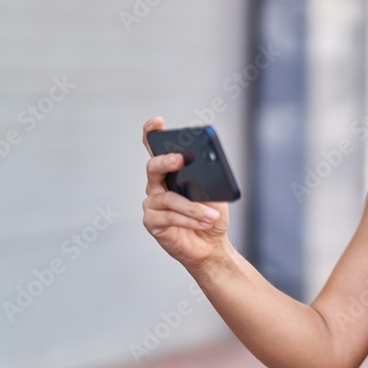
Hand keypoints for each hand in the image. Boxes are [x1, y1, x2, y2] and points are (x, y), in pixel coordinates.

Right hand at [141, 116, 230, 269]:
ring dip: (193, 208)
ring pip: (169, 198)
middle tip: (182, 159)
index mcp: (171, 173)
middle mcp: (157, 185)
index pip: (155, 149)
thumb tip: (204, 174)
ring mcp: (152, 203)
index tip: (157, 121)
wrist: (211, 245)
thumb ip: (207, 182)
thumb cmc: (211, 215)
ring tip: (212, 215)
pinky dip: (190, 219)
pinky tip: (205, 222)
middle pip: (153, 167)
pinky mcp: (152, 222)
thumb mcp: (215, 195)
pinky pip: (169, 217)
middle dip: (167, 161)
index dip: (151, 133)